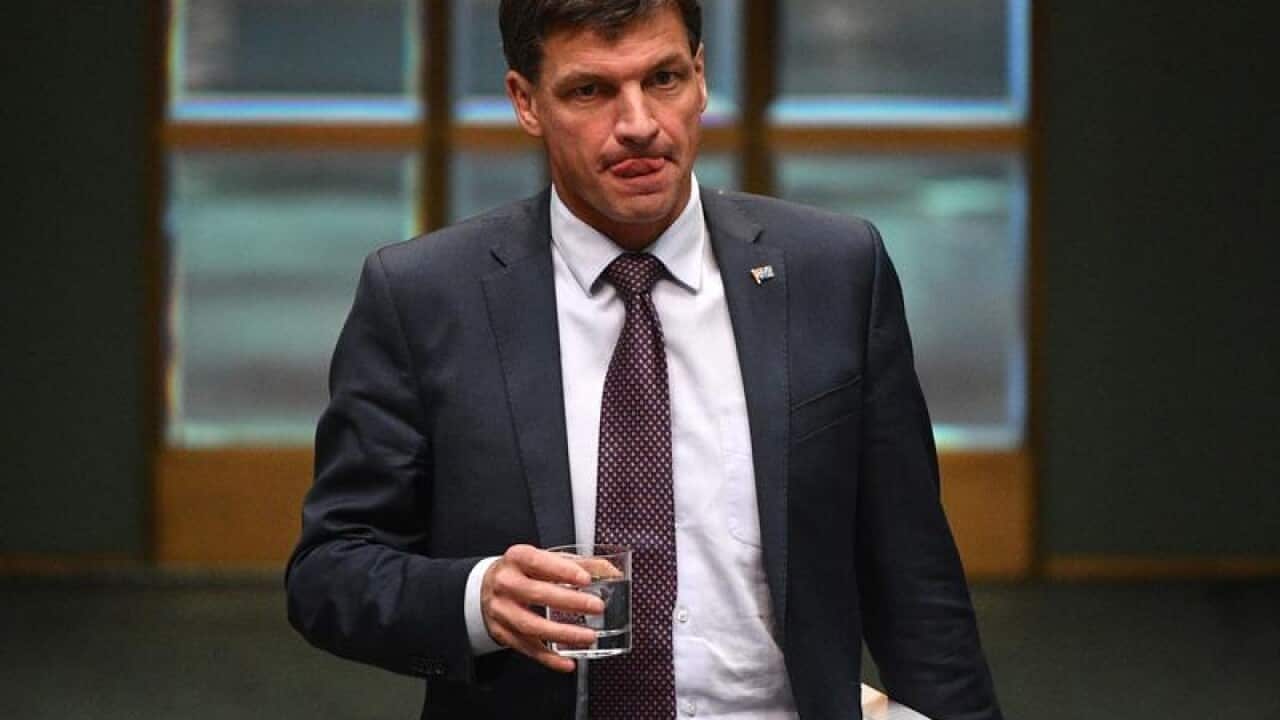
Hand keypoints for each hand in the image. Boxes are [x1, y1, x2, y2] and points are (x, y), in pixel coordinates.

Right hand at [481, 544, 605, 672]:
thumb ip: (577, 563)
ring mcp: (501, 610)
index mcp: (517, 558)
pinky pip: (527, 648)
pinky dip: (549, 658)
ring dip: (563, 634)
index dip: (562, 570)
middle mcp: (505, 583)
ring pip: (531, 626)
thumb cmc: (523, 572)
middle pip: (536, 594)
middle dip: (570, 602)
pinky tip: (568, 661)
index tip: (585, 579)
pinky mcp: (502, 633)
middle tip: (597, 607)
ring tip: (589, 637)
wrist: (487, 588)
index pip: (538, 561)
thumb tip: (610, 571)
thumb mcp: (544, 560)